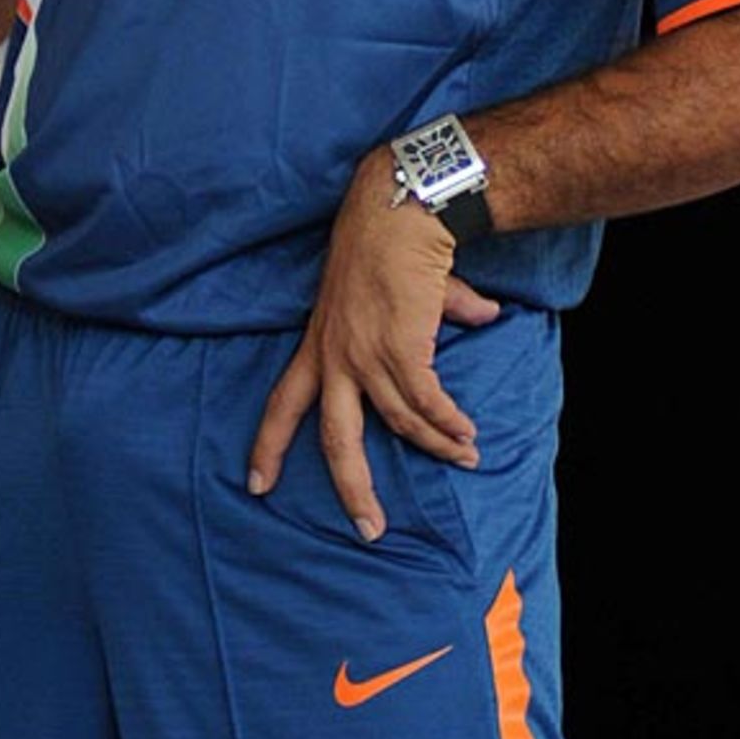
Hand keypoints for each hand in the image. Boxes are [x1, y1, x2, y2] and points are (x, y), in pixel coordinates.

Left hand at [247, 149, 499, 539]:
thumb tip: (483, 317)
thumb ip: (434, 314)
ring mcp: (366, 353)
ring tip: (464, 456)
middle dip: (351, 487)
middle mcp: (335, 354)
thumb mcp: (391, 289)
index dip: (269, 444)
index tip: (255, 482)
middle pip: (334, 435)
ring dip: (435, 443)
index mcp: (319, 342)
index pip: (283, 400)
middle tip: (368, 529)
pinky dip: (447, 422)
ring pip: (399, 420)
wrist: (397, 209)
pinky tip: (466, 433)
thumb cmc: (391, 240)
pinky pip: (427, 401)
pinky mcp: (402, 347)